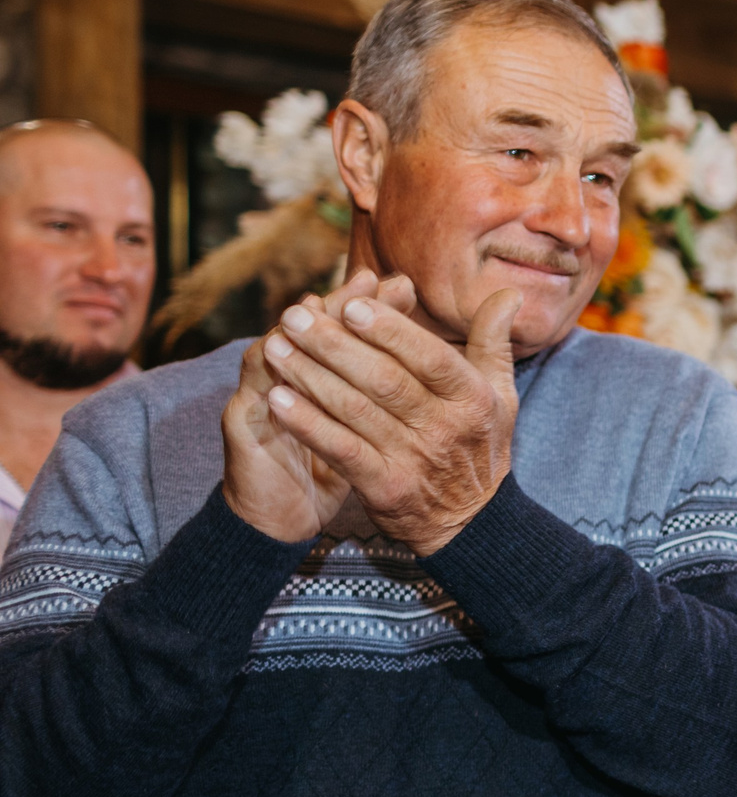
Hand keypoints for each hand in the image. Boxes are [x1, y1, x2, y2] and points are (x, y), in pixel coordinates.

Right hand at [221, 271, 412, 542]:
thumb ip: (399, 387)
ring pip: (275, 351)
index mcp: (322, 371)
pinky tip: (287, 368)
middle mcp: (285, 374)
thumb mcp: (374, 425)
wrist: (284, 516)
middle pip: (311, 329)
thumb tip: (435, 352)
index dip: (373, 307)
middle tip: (371, 280)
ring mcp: (258, 395)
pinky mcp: (241, 426)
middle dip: (343, 304)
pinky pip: (257, 400)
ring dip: (304, 331)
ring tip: (323, 307)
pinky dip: (273, 380)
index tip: (404, 286)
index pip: (345, 327)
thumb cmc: (338, 463)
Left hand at [258, 279, 520, 554]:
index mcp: (472, 397)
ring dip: (310, 377)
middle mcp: (445, 427)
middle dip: (334, 345)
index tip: (352, 304)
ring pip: (355, 410)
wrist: (473, 519)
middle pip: (384, 379)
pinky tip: (278, 401)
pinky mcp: (386, 487)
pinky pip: (341, 450)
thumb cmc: (480, 441)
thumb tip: (508, 293)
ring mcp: (414, 458)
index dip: (390, 330)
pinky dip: (308, 425)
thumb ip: (494, 341)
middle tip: (294, 316)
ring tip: (276, 348)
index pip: (429, 356)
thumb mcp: (500, 392)